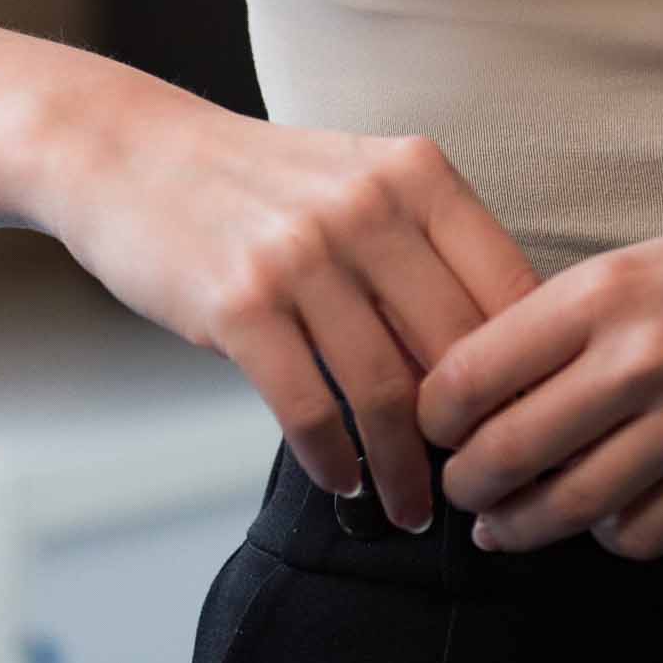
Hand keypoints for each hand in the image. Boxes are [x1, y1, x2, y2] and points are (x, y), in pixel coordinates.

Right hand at [40, 76, 540, 531]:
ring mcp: (302, 255)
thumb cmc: (263, 184)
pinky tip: (344, 482)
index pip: (508, 288)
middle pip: (455, 349)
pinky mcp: (239, 305)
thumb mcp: (360, 181)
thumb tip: (498, 359)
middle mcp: (368, 206)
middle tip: (478, 490)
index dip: (527, 373)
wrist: (135, 152)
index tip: (526, 429)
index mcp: (416, 173)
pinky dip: (334, 460)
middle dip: (472, 435)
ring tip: (411, 510)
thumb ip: (425, 250)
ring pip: (386, 390)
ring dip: (404, 470)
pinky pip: (309, 408)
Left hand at [416, 172, 662, 561]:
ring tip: (506, 525)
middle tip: (461, 486)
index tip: (433, 424)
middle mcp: (641, 355)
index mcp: (608, 288)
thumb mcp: (652, 257)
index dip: (436, 413)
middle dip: (468, 482)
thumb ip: (578, 317)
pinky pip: (645, 533)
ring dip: (523, 526)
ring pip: (569, 506)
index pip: (474, 370)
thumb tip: (498, 377)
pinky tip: (606, 519)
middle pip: (508, 450)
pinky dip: (612, 537)